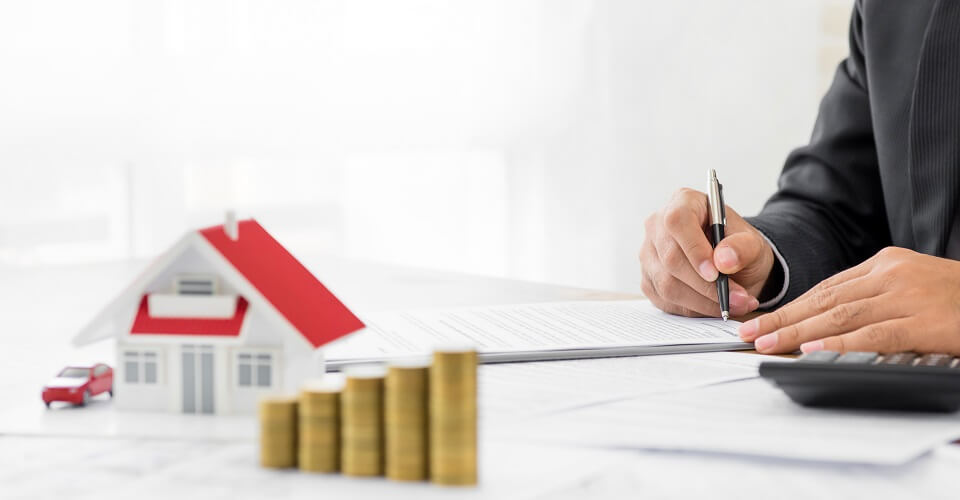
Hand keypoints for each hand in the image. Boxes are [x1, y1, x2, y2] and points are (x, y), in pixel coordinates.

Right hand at [640, 188, 775, 317]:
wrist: (731, 263)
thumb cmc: (737, 245)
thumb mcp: (752, 242)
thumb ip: (742, 247)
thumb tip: (724, 261)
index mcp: (682, 202)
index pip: (678, 222)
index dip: (694, 249)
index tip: (716, 274)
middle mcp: (657, 226)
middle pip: (670, 259)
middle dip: (706, 286)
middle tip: (737, 299)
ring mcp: (649, 254)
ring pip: (667, 284)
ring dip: (703, 302)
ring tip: (734, 305)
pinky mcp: (648, 280)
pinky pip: (666, 301)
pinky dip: (694, 309)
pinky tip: (715, 307)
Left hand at [739, 247, 959, 354]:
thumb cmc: (957, 300)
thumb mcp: (912, 288)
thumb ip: (874, 299)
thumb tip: (825, 323)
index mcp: (886, 264)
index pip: (826, 288)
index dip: (790, 306)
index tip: (761, 321)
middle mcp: (892, 275)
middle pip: (825, 300)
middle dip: (783, 319)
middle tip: (750, 334)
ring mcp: (908, 297)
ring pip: (840, 316)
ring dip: (798, 332)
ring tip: (768, 343)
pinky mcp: (925, 322)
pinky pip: (873, 334)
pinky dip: (839, 343)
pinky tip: (813, 349)